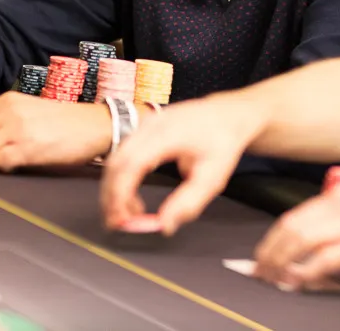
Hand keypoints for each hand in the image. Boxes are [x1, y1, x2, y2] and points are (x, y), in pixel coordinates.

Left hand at [0, 92, 111, 171]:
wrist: (96, 125)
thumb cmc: (65, 121)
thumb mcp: (30, 109)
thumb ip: (5, 117)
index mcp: (9, 100)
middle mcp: (10, 112)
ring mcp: (19, 130)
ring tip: (0, 162)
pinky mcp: (29, 148)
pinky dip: (0, 167)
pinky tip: (12, 166)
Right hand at [100, 94, 263, 235]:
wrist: (227, 115)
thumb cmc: (222, 142)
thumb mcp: (213, 178)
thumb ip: (188, 203)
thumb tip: (164, 225)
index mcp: (168, 134)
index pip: (132, 164)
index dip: (121, 193)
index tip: (122, 218)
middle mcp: (151, 126)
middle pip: (116, 162)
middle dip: (111, 196)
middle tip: (118, 223)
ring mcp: (144, 125)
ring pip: (116, 160)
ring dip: (115, 189)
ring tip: (129, 215)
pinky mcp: (142, 129)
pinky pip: (123, 155)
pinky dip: (121, 179)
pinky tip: (132, 198)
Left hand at [253, 185, 339, 288]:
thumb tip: (316, 237)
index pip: (293, 214)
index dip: (273, 236)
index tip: (264, 251)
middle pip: (291, 228)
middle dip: (270, 251)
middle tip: (260, 268)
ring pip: (301, 242)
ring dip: (282, 263)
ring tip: (274, 277)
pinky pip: (325, 260)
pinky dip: (307, 273)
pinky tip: (300, 281)